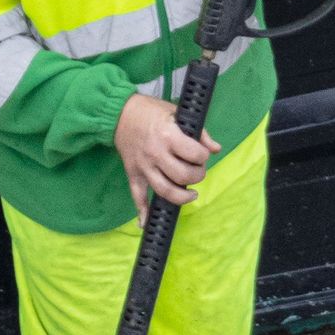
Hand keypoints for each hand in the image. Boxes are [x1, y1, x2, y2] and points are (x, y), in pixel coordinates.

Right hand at [115, 93, 218, 218]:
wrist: (119, 114)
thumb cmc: (151, 111)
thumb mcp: (177, 113)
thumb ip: (199, 132)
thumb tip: (215, 149)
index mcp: (168, 135)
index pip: (194, 154)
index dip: (203, 156)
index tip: (202, 154)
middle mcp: (156, 154)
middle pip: (182, 176)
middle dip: (197, 176)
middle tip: (198, 171)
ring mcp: (144, 166)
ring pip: (165, 190)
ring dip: (182, 196)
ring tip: (191, 194)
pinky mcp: (133, 174)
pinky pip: (137, 196)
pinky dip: (142, 211)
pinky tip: (146, 223)